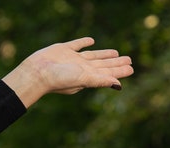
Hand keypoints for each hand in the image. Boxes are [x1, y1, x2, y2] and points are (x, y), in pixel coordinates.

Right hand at [3, 37, 133, 107]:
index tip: (131, 68)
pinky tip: (91, 41)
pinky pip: (77, 45)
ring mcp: (72, 59)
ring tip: (116, 53)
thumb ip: (100, 80)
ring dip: (105, 54)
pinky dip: (84, 43)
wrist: (38, 72)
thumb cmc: (59, 79)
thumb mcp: (83, 80)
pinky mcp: (63, 50)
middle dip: (116, 63)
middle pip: (103, 65)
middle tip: (129, 60)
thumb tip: (118, 84)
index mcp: (87, 76)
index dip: (119, 71)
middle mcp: (81, 69)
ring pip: (93, 56)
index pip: (107, 73)